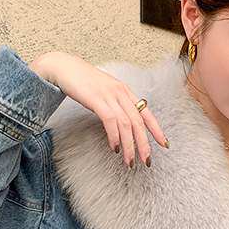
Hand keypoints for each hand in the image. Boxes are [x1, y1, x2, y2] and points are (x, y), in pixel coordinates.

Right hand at [30, 51, 168, 167]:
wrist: (63, 67)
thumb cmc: (82, 82)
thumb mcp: (104, 92)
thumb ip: (115, 104)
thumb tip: (123, 123)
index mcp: (125, 91)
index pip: (146, 113)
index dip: (156, 130)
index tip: (164, 144)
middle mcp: (121, 93)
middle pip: (138, 122)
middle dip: (144, 144)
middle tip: (146, 161)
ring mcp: (109, 95)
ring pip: (126, 125)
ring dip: (129, 146)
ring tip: (129, 162)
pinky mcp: (97, 99)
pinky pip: (111, 121)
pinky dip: (115, 136)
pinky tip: (115, 148)